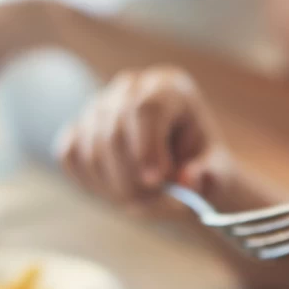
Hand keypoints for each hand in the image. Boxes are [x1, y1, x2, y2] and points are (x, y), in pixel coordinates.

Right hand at [53, 66, 241, 209]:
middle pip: (114, 131)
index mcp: (170, 88)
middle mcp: (130, 87)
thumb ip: (212, 177)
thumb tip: (190, 180)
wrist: (180, 168)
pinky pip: (70, 155)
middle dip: (131, 178)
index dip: (147, 147)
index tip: (156, 181)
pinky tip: (115, 190)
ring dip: (113, 186)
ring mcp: (99, 105)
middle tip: (153, 200)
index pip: (147, 108)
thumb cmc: (201, 165)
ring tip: (142, 198)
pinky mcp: (78, 126)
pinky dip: (89, 181)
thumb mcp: (219, 173)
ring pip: (90, 147)